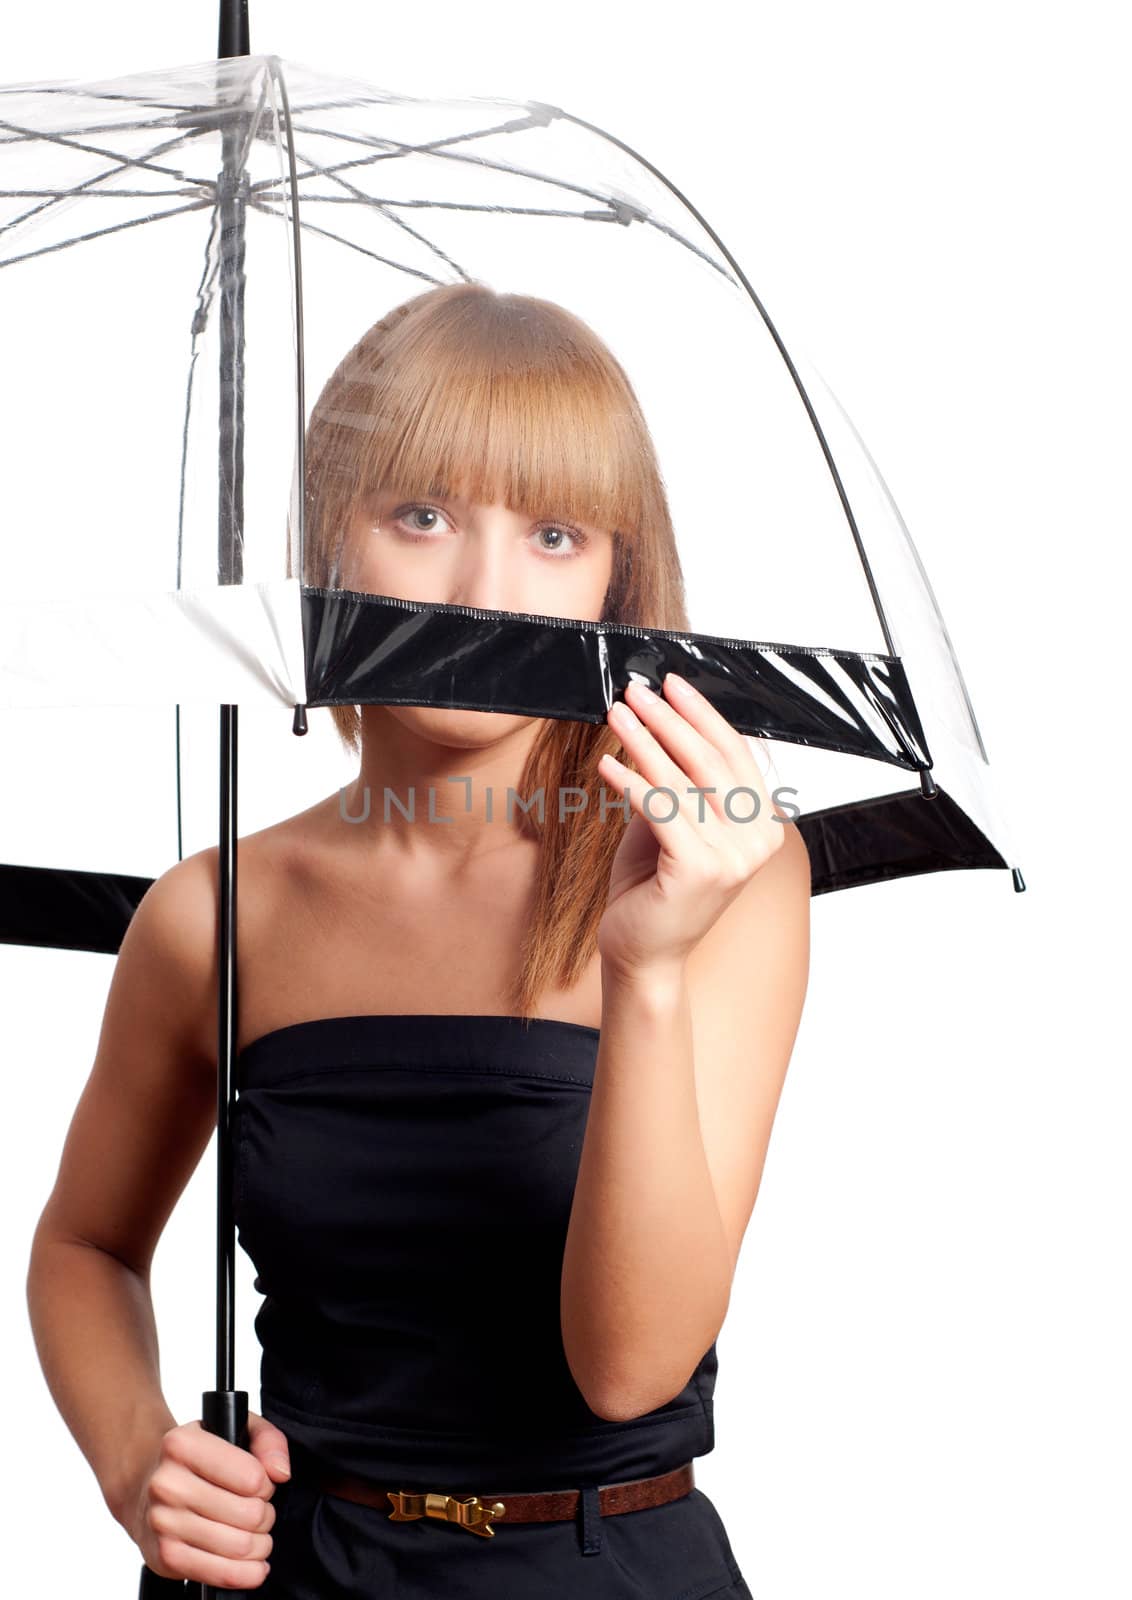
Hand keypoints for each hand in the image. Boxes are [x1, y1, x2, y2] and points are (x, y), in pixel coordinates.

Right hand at [123, 1410, 290, 1588]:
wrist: (144, 1486)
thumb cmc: (197, 1458)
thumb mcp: (235, 1428)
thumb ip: (268, 1441)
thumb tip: (280, 1472)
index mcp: (182, 1445)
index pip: (252, 1477)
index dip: (266, 1485)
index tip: (258, 1484)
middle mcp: (167, 1484)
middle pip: (250, 1514)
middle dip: (266, 1516)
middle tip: (257, 1511)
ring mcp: (163, 1523)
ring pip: (239, 1546)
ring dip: (260, 1544)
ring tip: (254, 1534)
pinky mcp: (165, 1556)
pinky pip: (218, 1574)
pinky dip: (245, 1574)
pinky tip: (253, 1565)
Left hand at [596, 673, 783, 978]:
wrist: (643, 953)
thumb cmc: (654, 888)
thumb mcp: (671, 825)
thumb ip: (676, 784)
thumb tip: (655, 725)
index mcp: (762, 826)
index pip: (735, 754)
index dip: (702, 714)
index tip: (671, 684)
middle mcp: (757, 841)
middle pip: (710, 761)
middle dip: (669, 719)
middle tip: (636, 691)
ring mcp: (733, 858)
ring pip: (682, 780)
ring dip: (644, 741)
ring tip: (617, 714)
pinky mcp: (699, 869)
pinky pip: (660, 809)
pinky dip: (631, 782)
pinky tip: (606, 763)